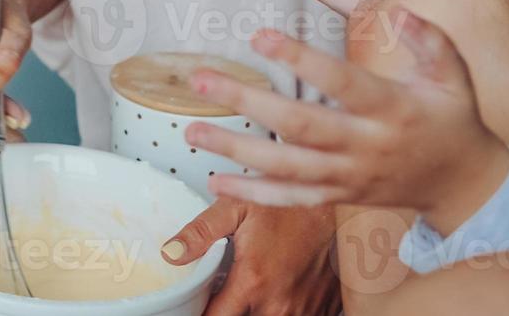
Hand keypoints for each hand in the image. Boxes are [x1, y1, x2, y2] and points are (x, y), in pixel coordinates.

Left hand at [161, 198, 339, 315]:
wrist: (337, 208)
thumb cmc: (290, 204)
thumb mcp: (237, 207)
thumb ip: (201, 232)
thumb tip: (170, 253)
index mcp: (252, 281)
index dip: (200, 314)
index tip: (194, 306)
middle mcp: (278, 304)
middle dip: (228, 311)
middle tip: (223, 291)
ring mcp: (301, 311)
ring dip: (253, 311)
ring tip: (250, 289)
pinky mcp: (320, 311)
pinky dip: (280, 310)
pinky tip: (274, 291)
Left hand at [185, 18, 508, 236]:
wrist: (465, 186)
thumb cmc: (453, 118)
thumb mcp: (455, 75)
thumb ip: (430, 39)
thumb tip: (399, 8)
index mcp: (393, 109)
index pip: (341, 82)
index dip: (300, 59)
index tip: (259, 34)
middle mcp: (365, 146)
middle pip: (299, 126)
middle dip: (246, 101)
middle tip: (201, 77)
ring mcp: (349, 177)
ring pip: (286, 167)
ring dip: (236, 149)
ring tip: (192, 129)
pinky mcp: (339, 197)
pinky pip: (291, 199)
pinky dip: (252, 194)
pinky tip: (214, 181)